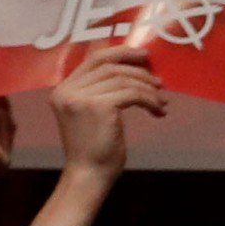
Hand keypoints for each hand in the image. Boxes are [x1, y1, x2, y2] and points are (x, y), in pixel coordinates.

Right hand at [50, 44, 168, 182]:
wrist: (89, 173)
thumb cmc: (95, 146)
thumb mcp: (92, 112)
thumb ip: (100, 90)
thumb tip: (132, 68)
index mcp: (62, 89)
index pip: (93, 59)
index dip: (121, 53)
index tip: (144, 56)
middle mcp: (67, 90)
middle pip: (110, 66)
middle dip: (139, 70)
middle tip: (159, 81)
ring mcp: (81, 98)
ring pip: (125, 80)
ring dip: (149, 89)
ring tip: (162, 100)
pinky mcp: (99, 107)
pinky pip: (133, 94)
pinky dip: (150, 100)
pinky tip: (158, 111)